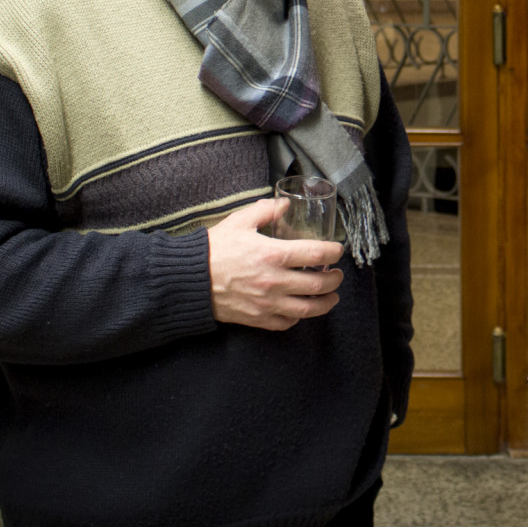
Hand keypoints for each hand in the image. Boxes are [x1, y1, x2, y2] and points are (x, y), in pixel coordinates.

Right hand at [206, 199, 344, 329]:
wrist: (189, 280)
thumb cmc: (214, 249)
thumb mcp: (240, 222)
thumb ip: (266, 211)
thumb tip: (284, 204)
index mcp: (273, 255)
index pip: (316, 254)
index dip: (333, 252)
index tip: (337, 250)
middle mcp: (274, 281)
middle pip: (318, 284)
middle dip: (334, 279)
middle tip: (337, 274)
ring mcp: (267, 303)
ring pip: (308, 309)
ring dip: (326, 302)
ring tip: (331, 296)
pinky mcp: (258, 318)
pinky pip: (287, 322)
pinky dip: (299, 317)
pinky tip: (302, 309)